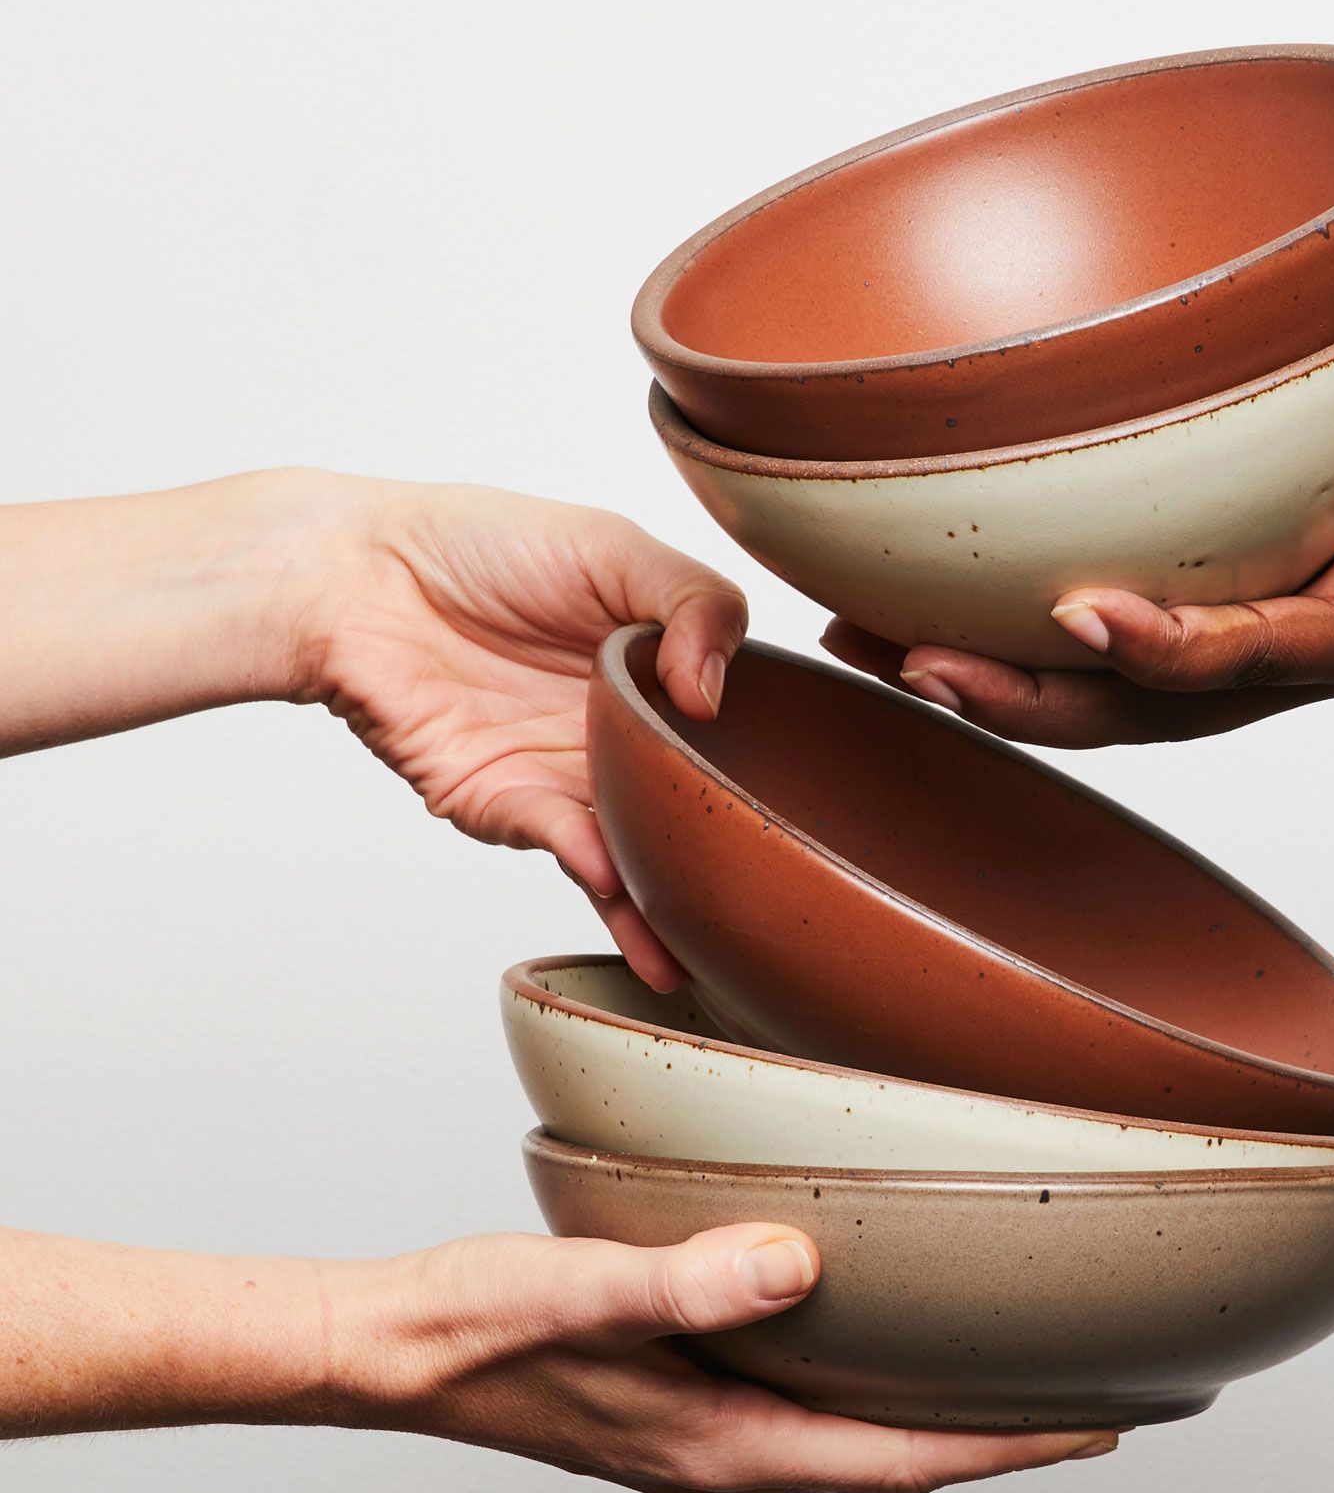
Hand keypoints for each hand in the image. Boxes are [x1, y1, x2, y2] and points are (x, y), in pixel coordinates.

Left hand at [0, 469, 745, 984]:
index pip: (733, 725)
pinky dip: (605, 874)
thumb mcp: (612, 546)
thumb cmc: (478, 545)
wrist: (353, 577)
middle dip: (736, 857)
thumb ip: (693, 603)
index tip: (819, 790)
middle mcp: (618, 732)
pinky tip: (636, 892)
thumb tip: (713, 694)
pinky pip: (570, 850)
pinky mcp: (508, 806)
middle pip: (693, 804)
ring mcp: (567, 777)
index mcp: (656, 669)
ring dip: (676, 901)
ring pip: (639, 847)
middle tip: (796, 891)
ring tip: (722, 947)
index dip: (772, 756)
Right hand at [333, 1225, 1116, 1492]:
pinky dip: (870, 1372)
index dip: (1010, 1448)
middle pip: (897, 1451)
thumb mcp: (581, 1294)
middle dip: (1002, 1430)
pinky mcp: (682, 1393)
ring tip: (1020, 1358)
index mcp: (724, 1443)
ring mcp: (705, 1427)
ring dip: (939, 1402)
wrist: (390, 1349)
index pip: (903, 1460)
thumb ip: (686, 1281)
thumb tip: (794, 1264)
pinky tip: (884, 1323)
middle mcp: (728, 1449)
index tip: (1105, 1428)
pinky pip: (808, 1394)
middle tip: (1102, 1390)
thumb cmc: (474, 1327)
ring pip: (855, 1423)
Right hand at [824, 222, 1333, 745]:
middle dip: (966, 680)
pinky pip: (1263, 649)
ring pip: (1156, 697)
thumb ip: (1235, 273)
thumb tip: (1130, 195)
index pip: (1089, 604)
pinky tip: (1083, 619)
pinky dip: (1169, 643)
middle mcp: (1275, 615)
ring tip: (922, 670)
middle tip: (851, 654)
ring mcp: (1328, 633)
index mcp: (1247, 553)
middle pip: (1093, 680)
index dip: (976, 614)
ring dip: (1033, 691)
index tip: (864, 593)